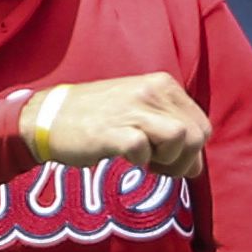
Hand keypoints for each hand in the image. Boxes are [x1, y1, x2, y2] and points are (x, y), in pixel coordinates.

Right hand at [20, 74, 206, 177]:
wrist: (49, 116)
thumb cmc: (97, 118)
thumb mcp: (141, 109)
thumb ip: (171, 128)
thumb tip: (196, 164)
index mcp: (163, 84)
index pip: (202, 125)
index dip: (191, 152)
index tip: (167, 158)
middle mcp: (151, 90)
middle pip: (197, 135)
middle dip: (184, 161)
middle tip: (158, 167)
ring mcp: (132, 108)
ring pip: (179, 138)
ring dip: (168, 161)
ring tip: (146, 163)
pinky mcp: (113, 129)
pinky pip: (143, 149)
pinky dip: (139, 161)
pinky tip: (126, 159)